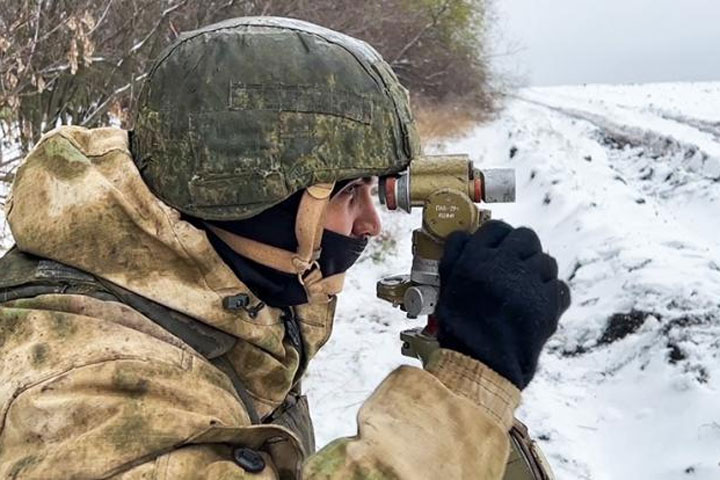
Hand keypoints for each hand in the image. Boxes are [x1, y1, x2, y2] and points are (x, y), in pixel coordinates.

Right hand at [435, 220, 570, 388]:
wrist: (482, 365)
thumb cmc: (459, 327)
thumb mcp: (446, 287)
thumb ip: (454, 256)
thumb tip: (464, 234)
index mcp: (477, 259)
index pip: (496, 228)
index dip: (498, 236)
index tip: (498, 246)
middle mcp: (505, 265)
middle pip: (526, 237)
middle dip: (522, 248)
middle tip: (515, 264)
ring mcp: (530, 283)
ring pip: (546, 261)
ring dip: (538, 271)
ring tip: (525, 289)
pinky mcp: (549, 303)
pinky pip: (560, 286)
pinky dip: (552, 293)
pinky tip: (538, 304)